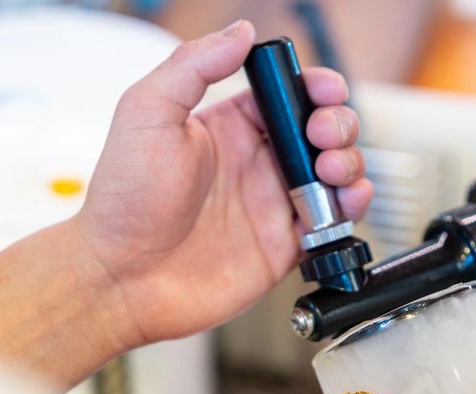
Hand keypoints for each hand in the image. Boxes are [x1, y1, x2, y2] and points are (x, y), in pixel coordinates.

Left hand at [74, 20, 371, 344]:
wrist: (123, 280)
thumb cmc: (125, 202)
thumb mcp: (147, 115)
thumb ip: (193, 66)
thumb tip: (240, 31)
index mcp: (230, 128)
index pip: (289, 96)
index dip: (315, 89)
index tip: (323, 92)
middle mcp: (257, 164)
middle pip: (322, 132)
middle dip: (338, 124)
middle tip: (320, 135)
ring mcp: (273, 204)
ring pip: (337, 173)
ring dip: (350, 162)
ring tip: (330, 169)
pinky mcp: (285, 245)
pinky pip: (335, 220)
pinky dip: (353, 206)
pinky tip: (345, 199)